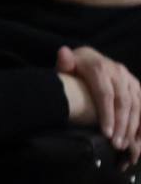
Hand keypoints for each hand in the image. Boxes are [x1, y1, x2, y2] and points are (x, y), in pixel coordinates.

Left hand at [57, 45, 140, 164]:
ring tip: (124, 145)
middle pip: (123, 102)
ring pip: (136, 105)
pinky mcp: (136, 85)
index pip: (105, 94)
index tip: (106, 134)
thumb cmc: (74, 68)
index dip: (107, 115)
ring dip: (132, 127)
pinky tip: (137, 139)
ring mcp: (129, 79)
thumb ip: (64, 62)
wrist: (88, 58)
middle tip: (116, 145)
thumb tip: (63, 53)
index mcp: (99, 67)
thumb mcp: (66, 65)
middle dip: (121, 126)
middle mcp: (118, 71)